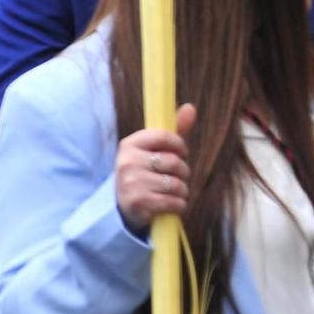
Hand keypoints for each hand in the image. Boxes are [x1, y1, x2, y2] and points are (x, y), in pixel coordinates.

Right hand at [115, 103, 196, 233]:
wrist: (123, 206)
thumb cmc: (145, 173)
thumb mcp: (154, 151)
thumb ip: (173, 131)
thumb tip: (191, 107)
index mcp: (130, 144)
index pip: (163, 136)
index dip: (179, 145)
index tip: (180, 153)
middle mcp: (127, 161)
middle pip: (174, 162)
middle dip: (182, 172)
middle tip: (174, 177)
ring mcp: (131, 182)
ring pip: (176, 184)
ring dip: (181, 191)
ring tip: (172, 192)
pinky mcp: (139, 202)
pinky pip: (174, 202)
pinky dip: (178, 205)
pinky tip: (170, 205)